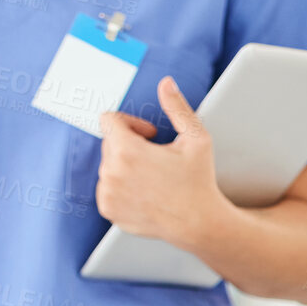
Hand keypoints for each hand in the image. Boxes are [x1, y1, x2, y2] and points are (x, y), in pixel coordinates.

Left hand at [95, 77, 226, 249]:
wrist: (200, 223)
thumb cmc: (199, 180)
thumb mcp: (196, 138)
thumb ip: (177, 107)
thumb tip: (166, 82)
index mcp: (127, 151)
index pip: (108, 119)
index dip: (130, 123)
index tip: (149, 135)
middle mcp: (111, 173)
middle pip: (109, 143)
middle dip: (129, 144)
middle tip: (157, 157)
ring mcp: (107, 193)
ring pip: (107, 165)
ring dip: (125, 165)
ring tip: (153, 177)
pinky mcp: (108, 209)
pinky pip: (107, 186)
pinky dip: (122, 186)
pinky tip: (146, 192)